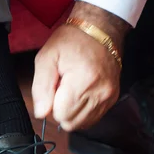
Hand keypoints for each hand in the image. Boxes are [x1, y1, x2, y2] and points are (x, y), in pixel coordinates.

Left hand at [32, 2, 128, 130]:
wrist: (100, 30)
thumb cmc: (71, 41)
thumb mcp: (46, 57)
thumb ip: (41, 88)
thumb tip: (41, 113)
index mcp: (82, 81)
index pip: (61, 115)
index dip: (53, 105)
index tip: (55, 88)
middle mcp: (99, 92)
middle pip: (71, 122)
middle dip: (62, 110)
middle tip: (63, 88)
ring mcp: (108, 97)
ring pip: (82, 123)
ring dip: (73, 111)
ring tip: (73, 90)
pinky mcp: (112, 99)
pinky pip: (93, 118)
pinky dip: (84, 110)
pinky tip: (82, 94)